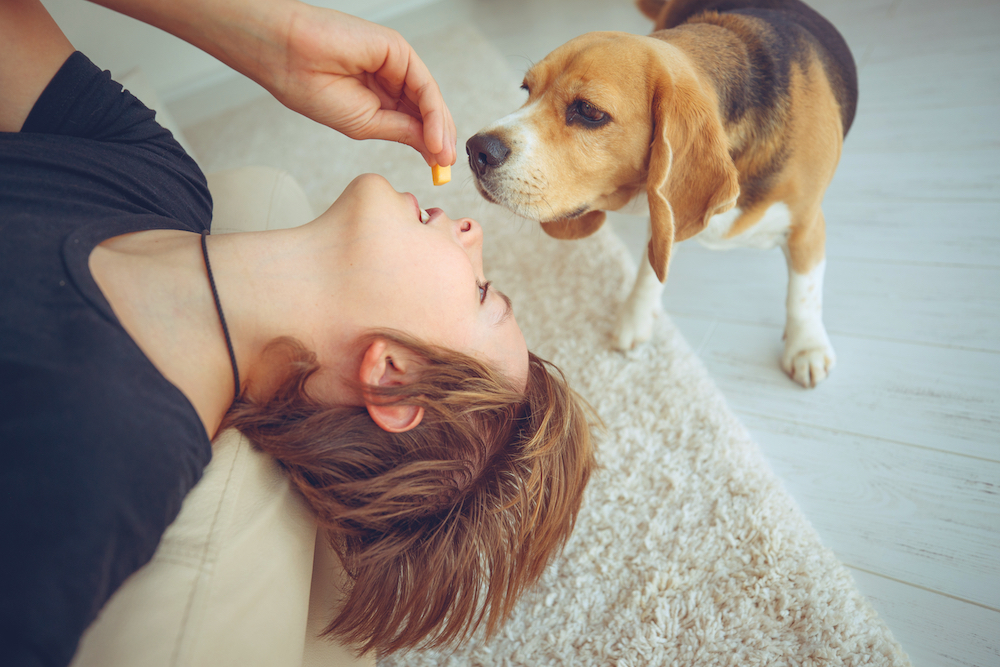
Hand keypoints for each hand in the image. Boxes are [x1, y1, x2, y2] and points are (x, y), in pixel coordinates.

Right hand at [263, 5, 455, 167]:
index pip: (415, 122)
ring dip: (440, 130)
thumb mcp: (367, 124)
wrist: (289, 59)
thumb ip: (402, 132)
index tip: (440, 170)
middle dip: (441, 139)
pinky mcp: (399, 51)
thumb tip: (432, 149)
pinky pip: (423, 86)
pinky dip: (433, 114)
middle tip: (447, 166)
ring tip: (443, 157)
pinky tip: (435, 137)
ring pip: (430, 100)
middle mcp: (392, 79)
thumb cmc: (314, 89)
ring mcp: (397, 64)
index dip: (430, 145)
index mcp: (380, 97)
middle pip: (428, 111)